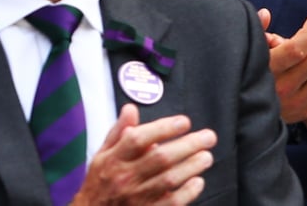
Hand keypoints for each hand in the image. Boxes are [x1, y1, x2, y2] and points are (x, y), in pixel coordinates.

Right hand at [72, 104, 215, 205]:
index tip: (183, 122)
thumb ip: (118, 131)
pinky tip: (197, 181)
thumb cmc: (99, 183)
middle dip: (187, 145)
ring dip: (191, 166)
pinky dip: (187, 192)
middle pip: (159, 158)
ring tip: (206, 156)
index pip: (137, 139)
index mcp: (113, 159)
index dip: (162, 128)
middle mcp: (125, 177)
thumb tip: (131, 109)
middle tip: (207, 137)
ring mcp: (137, 197)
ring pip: (169, 179)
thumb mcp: (102, 154)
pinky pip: (172, 203)